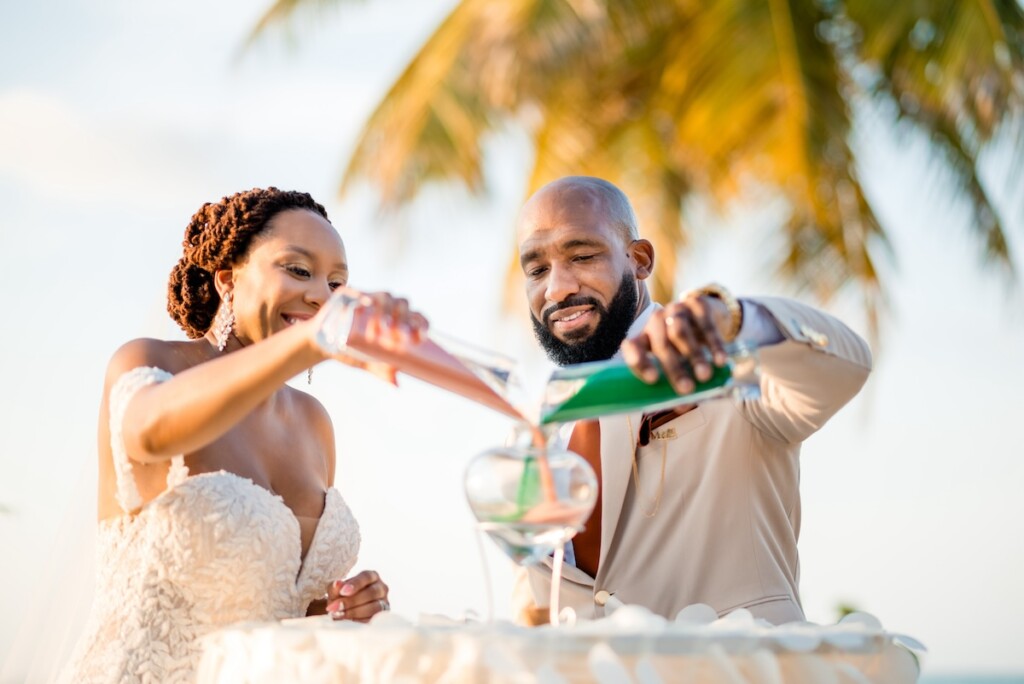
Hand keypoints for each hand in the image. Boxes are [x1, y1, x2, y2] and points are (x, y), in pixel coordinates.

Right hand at [313, 288, 428, 384]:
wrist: (321, 344)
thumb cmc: (349, 351)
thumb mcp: (366, 361)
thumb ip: (381, 370)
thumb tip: (397, 384)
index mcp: (394, 319)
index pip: (414, 316)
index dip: (421, 324)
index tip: (421, 337)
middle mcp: (383, 306)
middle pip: (403, 304)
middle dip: (405, 318)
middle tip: (402, 336)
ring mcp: (365, 297)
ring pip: (385, 296)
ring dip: (387, 310)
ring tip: (384, 329)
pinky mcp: (346, 295)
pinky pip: (356, 292)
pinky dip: (363, 296)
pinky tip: (367, 304)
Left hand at [324, 570, 389, 622]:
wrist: (345, 610)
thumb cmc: (343, 597)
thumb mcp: (337, 590)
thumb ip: (335, 587)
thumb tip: (337, 584)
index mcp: (372, 576)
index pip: (366, 577)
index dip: (355, 584)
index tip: (343, 592)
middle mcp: (381, 588)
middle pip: (372, 592)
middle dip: (352, 601)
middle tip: (335, 607)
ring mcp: (384, 603)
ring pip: (374, 607)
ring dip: (355, 612)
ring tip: (339, 615)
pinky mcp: (382, 618)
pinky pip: (374, 620)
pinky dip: (359, 621)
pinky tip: (348, 621)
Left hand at [620, 294, 729, 393]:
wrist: (707, 316)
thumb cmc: (685, 349)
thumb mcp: (678, 364)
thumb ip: (676, 384)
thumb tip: (680, 406)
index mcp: (644, 337)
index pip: (632, 347)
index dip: (639, 361)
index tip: (653, 379)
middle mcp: (655, 321)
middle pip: (660, 344)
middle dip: (673, 368)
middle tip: (686, 389)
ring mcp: (676, 310)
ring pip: (681, 333)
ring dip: (693, 356)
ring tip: (705, 376)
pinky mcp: (697, 303)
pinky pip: (705, 325)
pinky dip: (714, 345)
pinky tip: (720, 361)